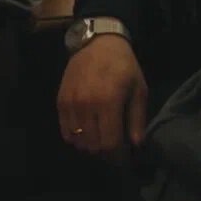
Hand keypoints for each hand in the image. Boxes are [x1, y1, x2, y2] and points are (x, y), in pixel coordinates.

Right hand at [56, 33, 147, 157]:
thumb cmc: (123, 66)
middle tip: (113, 149)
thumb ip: (137, 119)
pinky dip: (76, 138)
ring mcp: (71, 104)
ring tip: (100, 139)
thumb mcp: (139, 89)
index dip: (117, 156)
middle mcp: (87, 105)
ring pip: (78, 142)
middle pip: (93, 146)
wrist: (97, 42)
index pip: (110, 143)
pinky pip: (65, 131)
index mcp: (109, 102)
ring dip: (90, 146)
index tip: (123, 158)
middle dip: (105, 153)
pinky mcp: (61, 101)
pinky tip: (86, 132)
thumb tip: (136, 145)